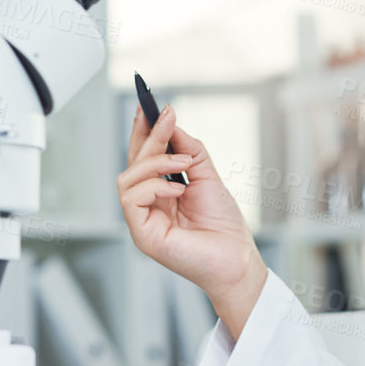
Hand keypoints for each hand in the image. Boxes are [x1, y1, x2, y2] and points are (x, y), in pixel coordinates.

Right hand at [117, 103, 266, 335]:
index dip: (144, 131)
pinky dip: (155, 187)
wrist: (236, 259)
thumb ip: (190, 151)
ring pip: (128, 177)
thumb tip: (172, 124)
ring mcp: (142, 220)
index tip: (150, 106)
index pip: (144, 157)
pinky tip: (178, 190)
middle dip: (149, 136)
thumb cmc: (224, 227)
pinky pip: (132, 198)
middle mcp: (148, 205)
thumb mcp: (208, 177)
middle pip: (134, 162)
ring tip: (184, 165)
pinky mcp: (141, 234)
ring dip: (156, 163)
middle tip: (165, 116)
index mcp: (161, 193)